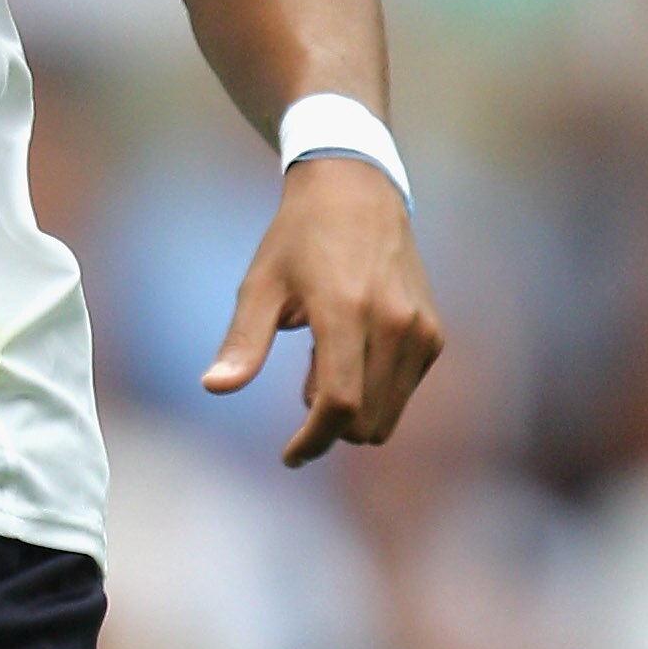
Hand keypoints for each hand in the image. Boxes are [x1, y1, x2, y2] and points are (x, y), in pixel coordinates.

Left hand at [203, 155, 441, 466]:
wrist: (356, 193)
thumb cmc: (298, 238)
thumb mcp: (260, 285)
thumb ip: (242, 340)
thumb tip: (214, 387)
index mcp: (346, 311)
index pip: (338, 403)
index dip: (313, 441)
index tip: (290, 455)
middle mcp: (393, 323)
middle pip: (365, 421)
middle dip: (327, 425)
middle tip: (302, 380)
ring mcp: (420, 330)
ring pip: (387, 416)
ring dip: (351, 410)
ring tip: (326, 357)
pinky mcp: (433, 335)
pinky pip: (403, 393)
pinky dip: (373, 392)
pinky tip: (352, 349)